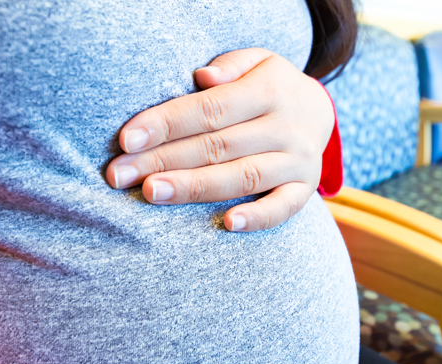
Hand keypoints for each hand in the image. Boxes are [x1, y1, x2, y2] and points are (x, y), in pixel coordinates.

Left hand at [105, 48, 335, 232]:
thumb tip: (202, 77)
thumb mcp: (258, 61)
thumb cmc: (270, 85)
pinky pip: (284, 207)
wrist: (321, 111)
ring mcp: (298, 160)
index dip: (167, 123)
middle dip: (164, 160)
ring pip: (242, 177)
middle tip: (120, 174)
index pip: (210, 109)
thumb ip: (230, 66)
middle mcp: (286, 127)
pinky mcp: (305, 188)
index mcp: (270, 90)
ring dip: (194, 187)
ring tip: (151, 193)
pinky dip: (258, 217)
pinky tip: (228, 224)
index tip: (127, 139)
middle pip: (217, 146)